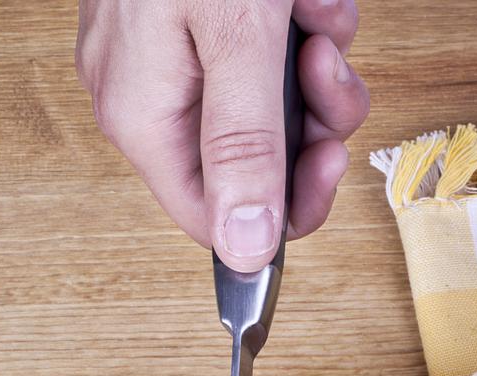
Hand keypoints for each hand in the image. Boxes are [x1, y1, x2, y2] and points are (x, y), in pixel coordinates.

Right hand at [76, 0, 369, 270]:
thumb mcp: (238, 40)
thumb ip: (245, 146)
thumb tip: (247, 250)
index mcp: (145, 117)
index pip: (214, 217)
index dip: (280, 210)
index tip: (329, 166)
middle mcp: (151, 93)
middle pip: (251, 160)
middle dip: (310, 122)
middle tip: (331, 70)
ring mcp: (171, 51)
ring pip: (270, 105)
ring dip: (317, 66)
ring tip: (317, 12)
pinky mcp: (198, 15)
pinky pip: (266, 51)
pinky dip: (303, 21)